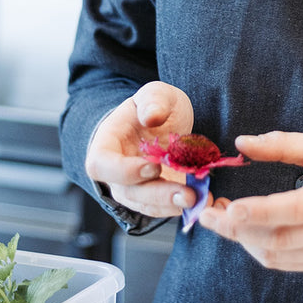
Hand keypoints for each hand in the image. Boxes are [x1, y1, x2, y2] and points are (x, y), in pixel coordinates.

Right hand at [85, 81, 200, 219]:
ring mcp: (133, 188)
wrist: (161, 121)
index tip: (153, 166)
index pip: (101, 165)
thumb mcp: (155, 94)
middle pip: (129, 192)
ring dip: (172, 205)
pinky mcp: (154, 197)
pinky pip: (162, 208)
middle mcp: (115, 173)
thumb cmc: (152, 107)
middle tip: (188, 194)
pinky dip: (181, 206)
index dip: (124, 171)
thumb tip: (151, 116)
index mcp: (105, 145)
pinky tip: (201, 200)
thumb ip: (152, 101)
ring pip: (146, 205)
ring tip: (198, 199)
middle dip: (159, 195)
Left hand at [197, 130, 302, 270]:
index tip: (228, 207)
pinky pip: (282, 263)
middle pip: (278, 240)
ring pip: (275, 256)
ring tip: (220, 217)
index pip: (295, 209)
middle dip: (235, 229)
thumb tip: (241, 143)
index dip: (259, 211)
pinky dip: (256, 248)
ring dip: (241, 239)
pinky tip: (243, 229)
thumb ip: (284, 145)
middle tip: (206, 212)